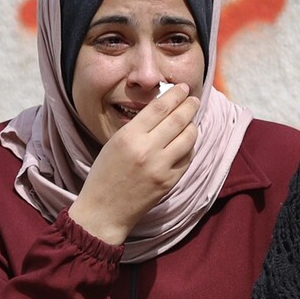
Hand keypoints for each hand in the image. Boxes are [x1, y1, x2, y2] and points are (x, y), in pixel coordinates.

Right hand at [68, 83, 199, 244]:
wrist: (105, 211)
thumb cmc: (105, 174)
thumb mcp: (114, 143)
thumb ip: (138, 127)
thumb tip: (164, 109)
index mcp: (129, 137)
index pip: (160, 107)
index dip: (175, 94)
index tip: (183, 87)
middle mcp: (147, 150)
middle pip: (178, 119)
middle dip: (190, 105)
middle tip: (194, 99)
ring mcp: (161, 167)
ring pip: (188, 137)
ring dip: (192, 125)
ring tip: (191, 120)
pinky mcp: (170, 182)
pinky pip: (187, 157)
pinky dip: (189, 147)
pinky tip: (186, 142)